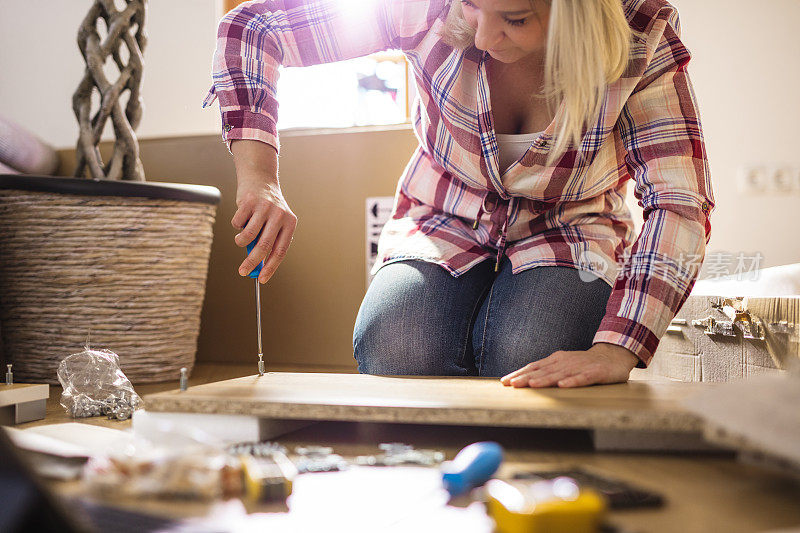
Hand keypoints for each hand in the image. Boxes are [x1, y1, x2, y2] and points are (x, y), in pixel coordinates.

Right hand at [231, 177, 296, 283]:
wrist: (260, 180)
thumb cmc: (268, 209)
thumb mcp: (275, 224)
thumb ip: (268, 243)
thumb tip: (257, 267)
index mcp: (290, 223)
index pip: (280, 251)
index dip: (271, 267)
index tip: (261, 279)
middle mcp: (279, 215)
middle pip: (264, 246)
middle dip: (252, 262)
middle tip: (243, 272)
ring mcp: (264, 207)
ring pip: (248, 236)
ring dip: (241, 242)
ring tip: (241, 239)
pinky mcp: (249, 201)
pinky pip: (237, 224)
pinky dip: (237, 226)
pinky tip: (242, 218)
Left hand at [500, 343, 638, 387]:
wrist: (613, 356)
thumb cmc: (584, 364)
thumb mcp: (563, 365)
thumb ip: (547, 372)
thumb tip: (525, 380)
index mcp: (555, 360)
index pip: (533, 367)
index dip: (519, 374)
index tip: (505, 382)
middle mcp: (565, 362)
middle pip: (543, 371)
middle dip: (526, 378)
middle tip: (512, 384)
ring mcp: (580, 367)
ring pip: (559, 374)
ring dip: (545, 380)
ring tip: (532, 385)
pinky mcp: (595, 373)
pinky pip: (582, 378)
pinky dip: (572, 381)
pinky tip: (563, 385)